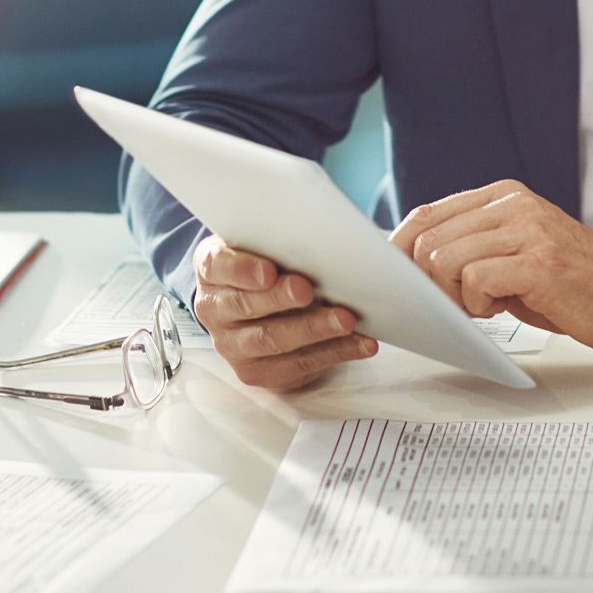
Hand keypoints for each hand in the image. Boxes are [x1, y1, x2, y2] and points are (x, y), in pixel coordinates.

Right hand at [192, 234, 377, 390]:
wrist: (263, 300)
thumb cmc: (272, 261)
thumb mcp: (272, 240)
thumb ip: (297, 231)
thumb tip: (379, 221)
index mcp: (213, 268)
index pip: (218, 265)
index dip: (242, 269)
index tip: (269, 271)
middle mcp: (215, 308)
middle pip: (244, 306)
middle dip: (280, 299)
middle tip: (309, 291)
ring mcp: (233, 344)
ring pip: (271, 340)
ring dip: (313, 330)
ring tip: (345, 320)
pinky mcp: (258, 371)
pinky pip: (297, 365)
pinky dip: (334, 353)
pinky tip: (360, 343)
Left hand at [391, 180, 592, 354]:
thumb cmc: (577, 285)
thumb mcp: (519, 253)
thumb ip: (475, 247)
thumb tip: (415, 264)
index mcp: (505, 196)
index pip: (426, 215)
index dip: (401, 253)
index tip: (399, 283)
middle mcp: (514, 204)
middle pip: (428, 238)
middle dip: (427, 282)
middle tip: (456, 305)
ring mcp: (528, 229)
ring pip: (445, 259)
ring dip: (455, 296)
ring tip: (489, 305)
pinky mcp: (539, 261)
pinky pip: (475, 280)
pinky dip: (478, 306)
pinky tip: (504, 308)